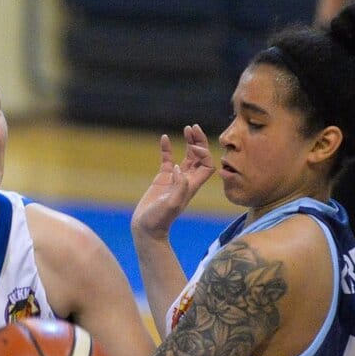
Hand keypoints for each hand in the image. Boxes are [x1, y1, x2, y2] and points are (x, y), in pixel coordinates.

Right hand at [133, 126, 214, 240]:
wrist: (147, 228)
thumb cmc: (159, 220)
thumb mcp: (171, 205)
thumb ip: (178, 187)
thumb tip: (179, 168)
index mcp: (192, 185)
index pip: (208, 165)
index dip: (204, 153)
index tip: (192, 147)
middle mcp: (187, 180)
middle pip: (201, 157)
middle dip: (199, 142)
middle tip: (193, 127)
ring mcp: (175, 178)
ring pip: (188, 156)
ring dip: (190, 142)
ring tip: (187, 128)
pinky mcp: (163, 178)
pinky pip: (167, 159)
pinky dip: (167, 148)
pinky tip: (164, 138)